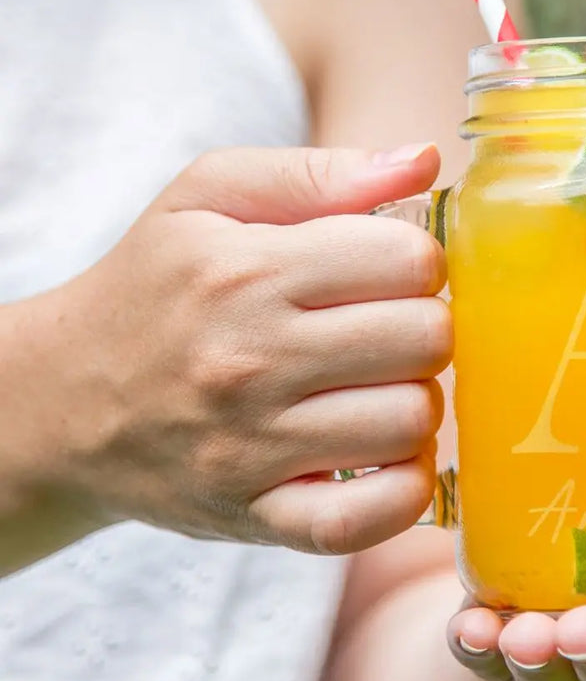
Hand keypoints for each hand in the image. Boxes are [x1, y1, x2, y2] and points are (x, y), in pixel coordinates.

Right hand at [14, 143, 450, 555]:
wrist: (63, 398)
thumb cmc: (154, 283)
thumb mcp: (209, 195)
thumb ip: (320, 172)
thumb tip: (423, 161)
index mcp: (247, 272)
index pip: (410, 261)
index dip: (420, 260)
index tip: (393, 271)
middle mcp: (251, 361)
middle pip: (426, 339)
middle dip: (426, 325)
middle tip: (391, 326)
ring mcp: (252, 448)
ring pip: (413, 422)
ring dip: (415, 400)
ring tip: (378, 385)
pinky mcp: (255, 515)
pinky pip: (369, 519)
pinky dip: (402, 488)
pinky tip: (385, 454)